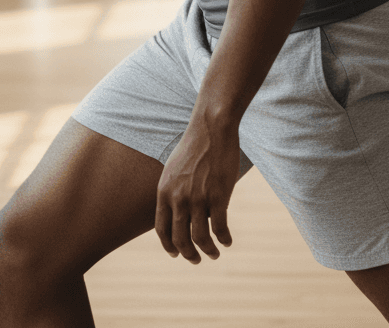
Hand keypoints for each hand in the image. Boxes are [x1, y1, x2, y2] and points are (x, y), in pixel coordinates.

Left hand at [154, 116, 238, 263]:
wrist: (211, 128)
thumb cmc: (195, 145)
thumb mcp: (174, 168)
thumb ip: (173, 190)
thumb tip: (178, 210)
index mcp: (164, 191)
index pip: (162, 229)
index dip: (168, 245)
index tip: (176, 253)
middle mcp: (178, 198)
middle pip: (180, 238)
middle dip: (188, 254)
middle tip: (196, 260)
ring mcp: (198, 198)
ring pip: (200, 238)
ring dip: (208, 251)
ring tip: (214, 254)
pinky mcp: (218, 196)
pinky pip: (220, 228)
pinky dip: (224, 239)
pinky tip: (227, 241)